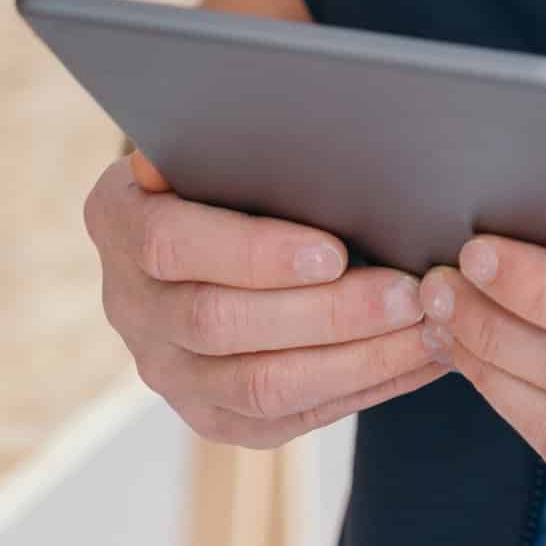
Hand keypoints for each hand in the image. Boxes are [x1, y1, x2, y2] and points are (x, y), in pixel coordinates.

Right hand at [84, 147, 452, 449]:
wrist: (198, 226)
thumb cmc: (224, 164)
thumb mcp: (212, 139)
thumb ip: (233, 141)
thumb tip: (288, 127)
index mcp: (119, 223)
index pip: (173, 247)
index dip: (254, 253)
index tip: (334, 251)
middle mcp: (130, 307)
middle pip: (222, 324)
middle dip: (327, 312)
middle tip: (409, 293)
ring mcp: (168, 372)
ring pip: (260, 386)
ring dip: (355, 360)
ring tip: (426, 329)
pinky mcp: (212, 417)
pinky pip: (289, 419)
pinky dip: (362, 389)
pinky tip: (418, 359)